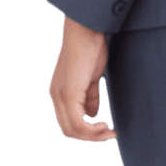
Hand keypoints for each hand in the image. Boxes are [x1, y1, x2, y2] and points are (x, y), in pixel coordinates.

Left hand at [48, 16, 115, 142]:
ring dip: (93, 136)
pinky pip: (77, 122)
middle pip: (68, 130)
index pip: (68, 123)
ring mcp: (60, 94)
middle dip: (91, 137)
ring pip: (72, 129)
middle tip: (111, 133)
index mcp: (59, 92)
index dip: (87, 132)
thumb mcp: (91, 76)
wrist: (87, 27)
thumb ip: (89, 95)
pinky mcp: (68, 92)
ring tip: (110, 131)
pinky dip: (92, 130)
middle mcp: (55, 95)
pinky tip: (105, 125)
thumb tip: (92, 114)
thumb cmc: (91, 47)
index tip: (106, 129)